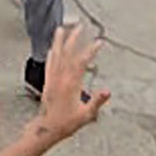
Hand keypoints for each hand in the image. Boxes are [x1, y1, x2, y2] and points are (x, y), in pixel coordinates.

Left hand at [29, 24, 112, 138]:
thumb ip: (97, 102)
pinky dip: (51, 54)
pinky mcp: (47, 82)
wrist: (47, 129)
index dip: (90, 50)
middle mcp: (60, 78)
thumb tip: (108, 91)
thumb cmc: (67, 123)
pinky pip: (49, 64)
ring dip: (59, 41)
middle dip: (73, 38)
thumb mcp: (86, 115)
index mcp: (71, 84)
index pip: (81, 62)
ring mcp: (52, 79)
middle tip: (79, 26)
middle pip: (67, 53)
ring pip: (56, 56)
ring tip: (61, 28)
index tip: (99, 42)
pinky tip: (52, 48)